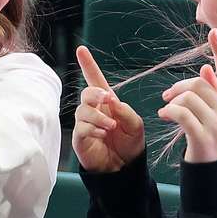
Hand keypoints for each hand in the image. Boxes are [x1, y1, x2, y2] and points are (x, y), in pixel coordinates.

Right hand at [72, 45, 144, 172]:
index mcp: (107, 103)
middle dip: (96, 94)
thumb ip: (125, 110)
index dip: (88, 65)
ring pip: (83, 111)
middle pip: (86, 93)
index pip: (95, 80)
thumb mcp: (136, 125)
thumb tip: (110, 100)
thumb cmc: (130, 144)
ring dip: (98, 116)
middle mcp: (94, 111)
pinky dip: (94, 128)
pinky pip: (81, 127)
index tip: (81, 49)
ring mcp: (85, 124)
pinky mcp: (80, 138)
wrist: (125, 167)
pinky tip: (104, 134)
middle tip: (108, 100)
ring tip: (111, 127)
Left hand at [158, 29, 216, 163]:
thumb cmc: (211, 142)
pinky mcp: (205, 138)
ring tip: (167, 111)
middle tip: (167, 96)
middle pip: (199, 84)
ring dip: (173, 102)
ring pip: (189, 98)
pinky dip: (170, 112)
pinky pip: (182, 113)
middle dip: (179, 87)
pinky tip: (164, 116)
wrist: (213, 175)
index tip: (214, 32)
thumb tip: (206, 69)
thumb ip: (213, 93)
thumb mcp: (216, 116)